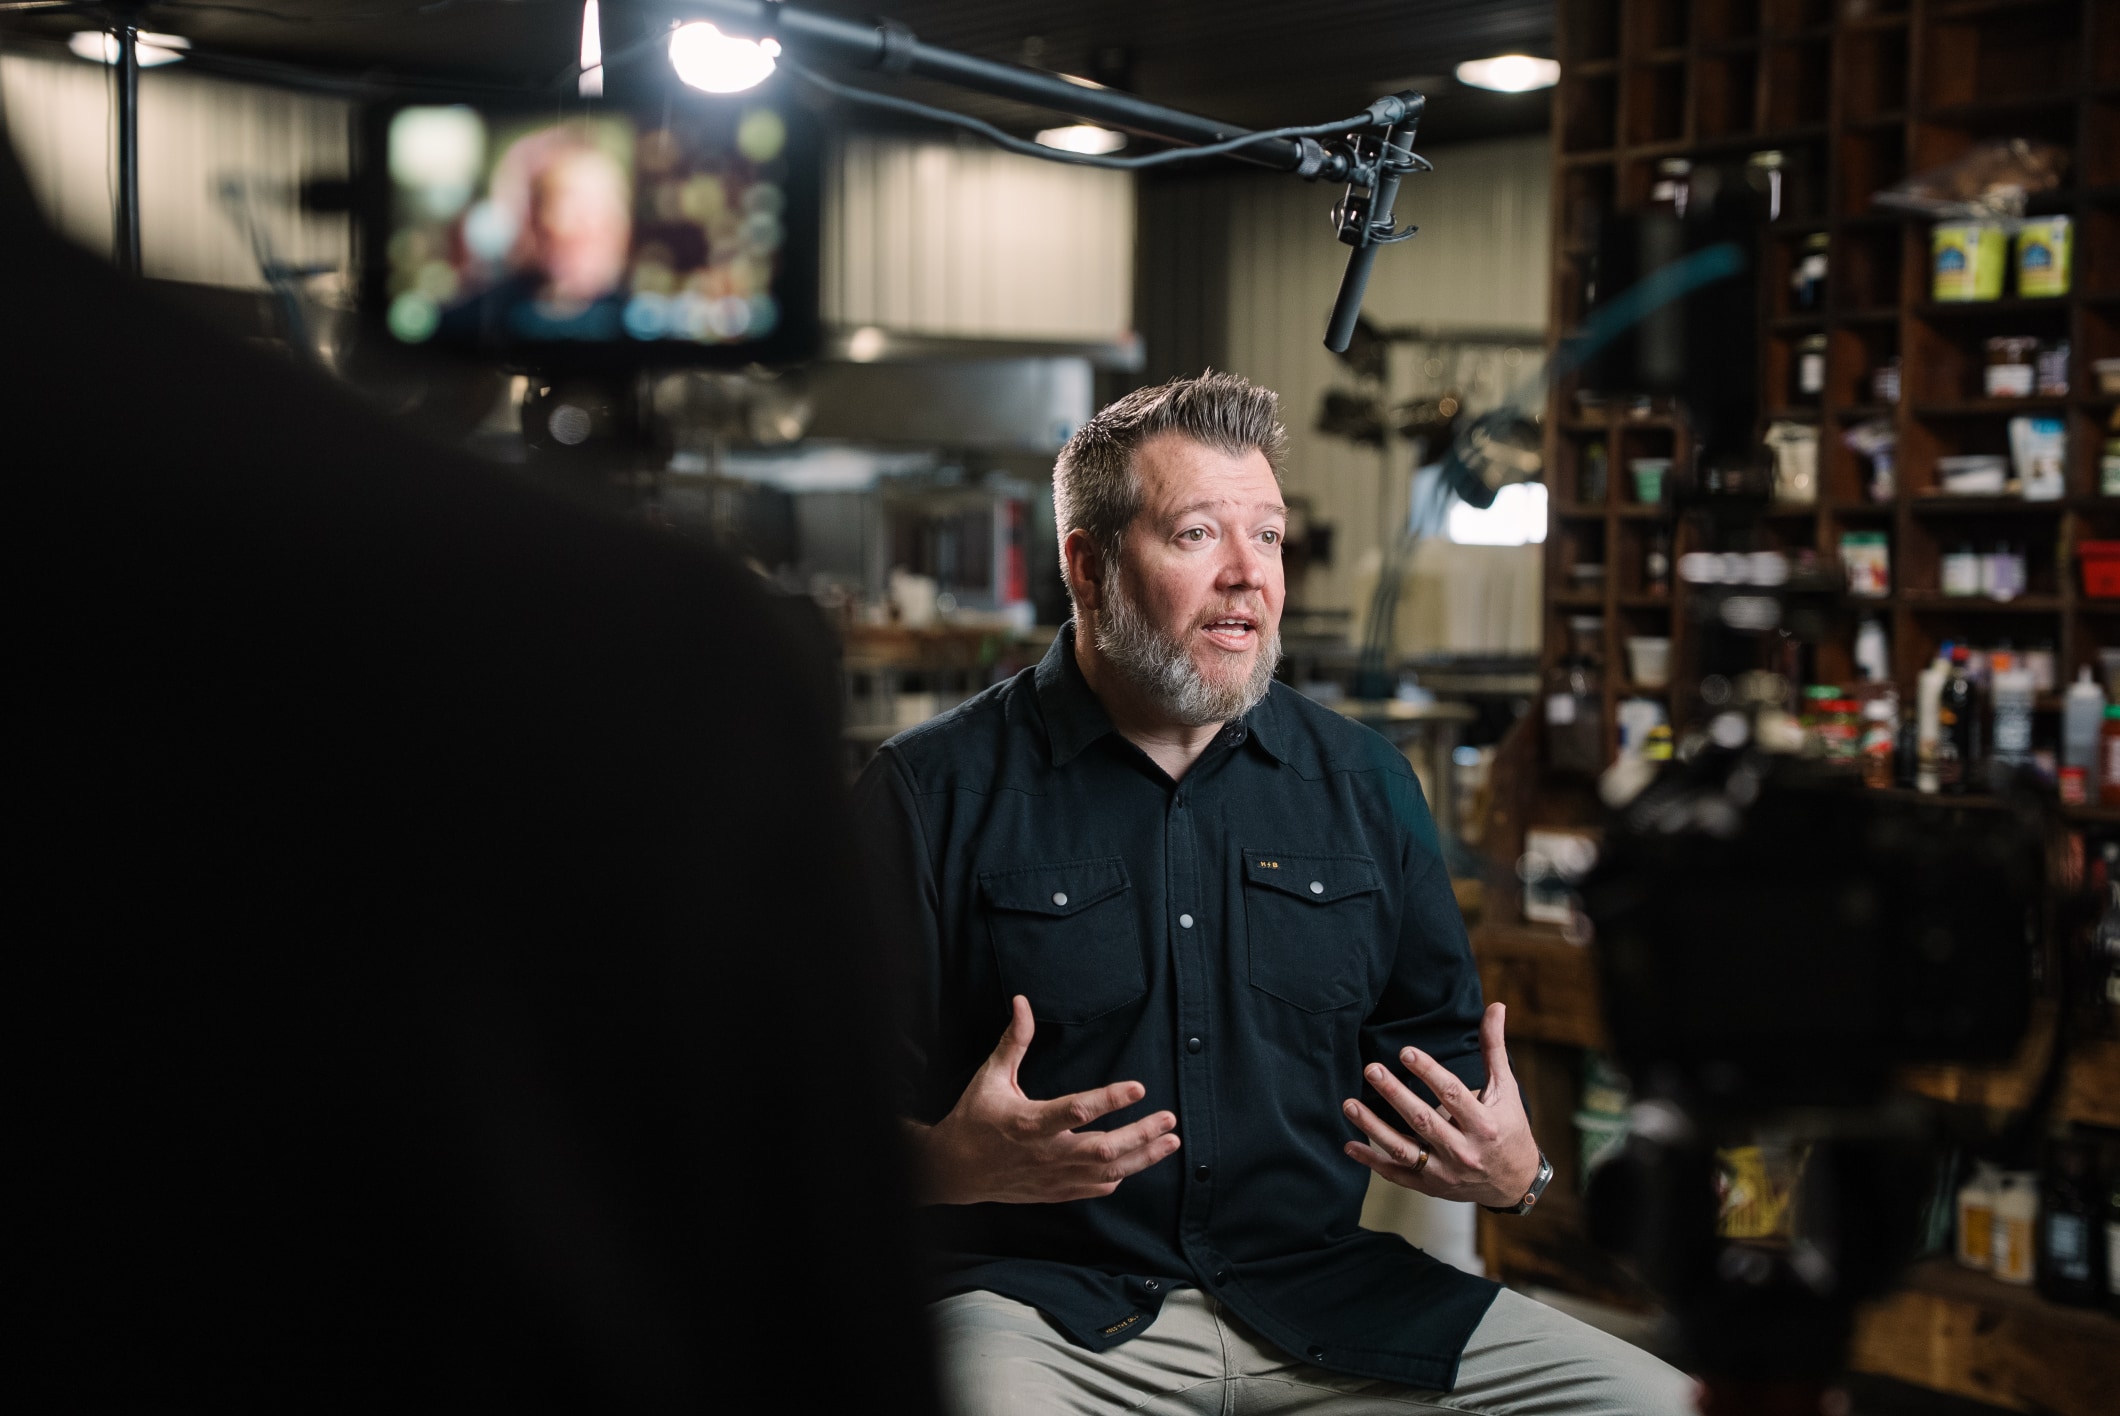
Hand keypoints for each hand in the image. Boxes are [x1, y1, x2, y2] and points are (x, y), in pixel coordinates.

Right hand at [907, 995, 1180, 1204]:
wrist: (953, 1170)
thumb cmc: (974, 1118)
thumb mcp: (990, 1076)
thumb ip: (1013, 1042)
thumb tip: (1022, 1003)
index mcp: (1029, 1122)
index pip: (1077, 1110)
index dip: (1110, 1099)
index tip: (1138, 1088)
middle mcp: (1045, 1153)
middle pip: (1103, 1148)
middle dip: (1141, 1134)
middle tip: (1168, 1118)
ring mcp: (1052, 1177)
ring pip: (1106, 1171)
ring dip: (1142, 1157)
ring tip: (1171, 1141)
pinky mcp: (1054, 1192)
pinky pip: (1094, 1188)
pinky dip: (1117, 1175)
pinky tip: (1136, 1163)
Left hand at [1340, 1002, 1540, 1207]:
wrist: (1514, 1183)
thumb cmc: (1509, 1128)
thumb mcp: (1506, 1089)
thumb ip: (1494, 1049)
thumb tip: (1496, 1006)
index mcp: (1484, 1124)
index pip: (1452, 1094)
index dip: (1429, 1072)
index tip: (1405, 1052)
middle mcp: (1464, 1151)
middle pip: (1424, 1120)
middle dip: (1395, 1094)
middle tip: (1371, 1069)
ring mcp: (1445, 1172)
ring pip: (1404, 1150)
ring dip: (1373, 1127)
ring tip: (1349, 1104)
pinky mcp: (1431, 1185)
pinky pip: (1397, 1174)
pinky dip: (1372, 1161)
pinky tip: (1349, 1145)